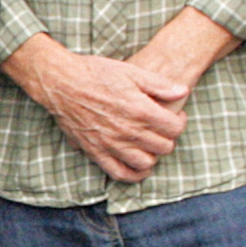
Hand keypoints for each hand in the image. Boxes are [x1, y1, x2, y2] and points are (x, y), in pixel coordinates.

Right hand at [5, 34, 191, 182]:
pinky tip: (138, 166)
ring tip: (150, 145)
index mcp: (140, 110)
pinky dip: (134, 174)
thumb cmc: (96, 73)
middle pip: (164, 147)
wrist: (62, 82)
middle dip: (168, 138)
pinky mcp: (96, 152)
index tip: (174, 117)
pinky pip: (120, 173)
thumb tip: (183, 91)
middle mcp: (127, 131)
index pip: (175, 128)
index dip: (180, 122)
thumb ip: (160, 84)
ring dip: (153, 156)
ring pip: (145, 163)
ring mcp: (111, 144)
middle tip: (162, 129)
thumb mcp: (131, 72)